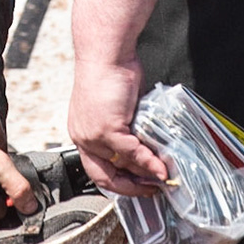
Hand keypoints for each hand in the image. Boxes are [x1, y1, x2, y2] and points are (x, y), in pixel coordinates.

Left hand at [68, 57, 166, 196]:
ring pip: (121, 166)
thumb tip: (144, 149)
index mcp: (82, 133)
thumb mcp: (117, 108)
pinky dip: (147, 162)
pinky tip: (160, 166)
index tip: (138, 188)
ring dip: (144, 176)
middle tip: (152, 190)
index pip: (97, 170)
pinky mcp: (106, 128)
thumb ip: (126, 130)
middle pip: (106, 176)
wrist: (106, 54)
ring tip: (162, 178)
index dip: (119, 184)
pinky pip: (130, 152)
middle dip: (132, 188)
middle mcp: (83, 137)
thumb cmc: (111, 74)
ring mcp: (93, 135)